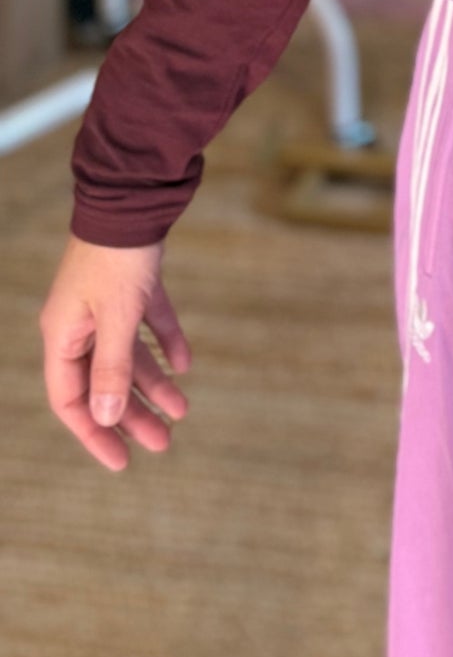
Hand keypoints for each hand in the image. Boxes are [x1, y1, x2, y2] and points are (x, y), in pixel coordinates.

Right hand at [40, 233, 190, 472]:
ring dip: (153, 384)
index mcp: (63, 336)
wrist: (133, 194)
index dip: (95, 433)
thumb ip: (112, 368)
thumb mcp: (117, 316)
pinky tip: (186, 364)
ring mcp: (105, 304)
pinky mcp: (132, 284)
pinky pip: (147, 324)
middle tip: (165, 442)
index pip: (71, 400)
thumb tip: (107, 418)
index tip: (122, 462)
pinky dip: (165, 342)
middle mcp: (79, 324)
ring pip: (128, 356)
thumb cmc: (117, 256)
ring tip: (184, 410)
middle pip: (104, 383)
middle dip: (133, 415)